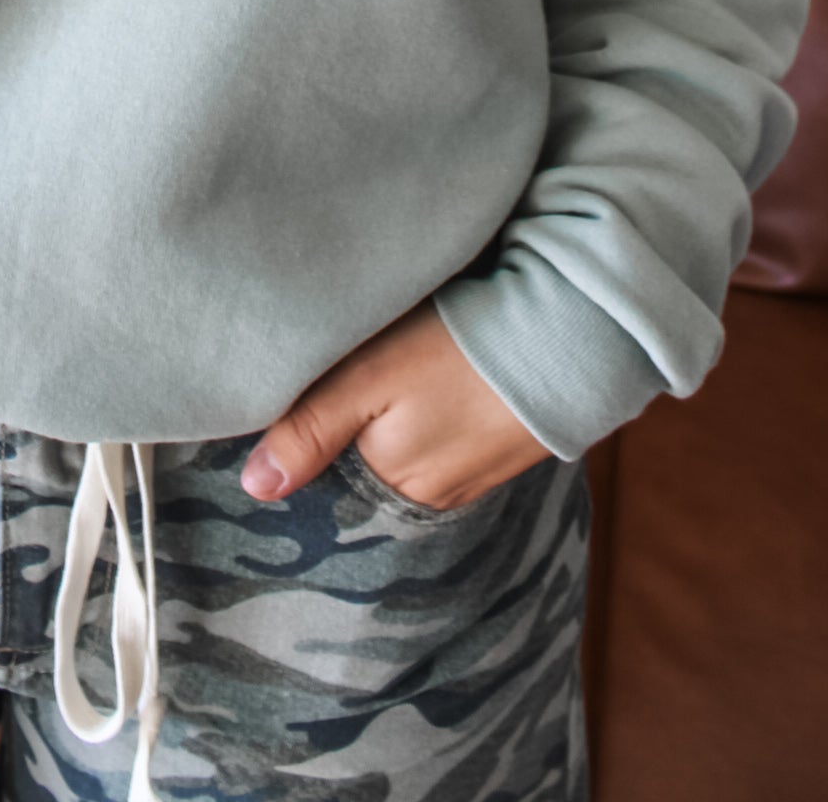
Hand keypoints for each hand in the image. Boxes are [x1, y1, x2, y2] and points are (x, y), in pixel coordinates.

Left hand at [241, 301, 550, 511]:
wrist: (572, 331)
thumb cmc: (462, 347)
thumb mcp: (372, 377)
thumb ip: (311, 428)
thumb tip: (255, 486)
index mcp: (393, 484)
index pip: (326, 480)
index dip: (305, 443)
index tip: (288, 405)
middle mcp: (431, 495)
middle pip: (365, 468)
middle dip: (347, 433)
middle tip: (339, 378)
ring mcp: (471, 476)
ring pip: (405, 454)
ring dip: (391, 423)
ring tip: (385, 377)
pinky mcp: (498, 449)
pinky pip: (445, 443)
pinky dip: (430, 418)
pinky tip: (432, 383)